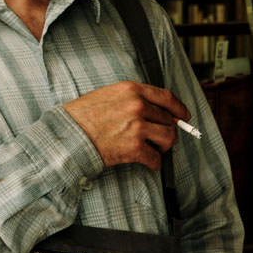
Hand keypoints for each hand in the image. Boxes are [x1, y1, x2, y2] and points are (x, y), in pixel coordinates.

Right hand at [63, 81, 189, 170]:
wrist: (69, 134)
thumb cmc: (83, 116)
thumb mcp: (108, 94)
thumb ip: (132, 98)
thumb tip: (155, 110)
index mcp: (132, 90)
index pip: (166, 97)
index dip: (179, 108)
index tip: (183, 116)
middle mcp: (138, 106)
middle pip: (168, 120)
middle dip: (166, 131)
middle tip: (158, 138)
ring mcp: (138, 127)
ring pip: (168, 138)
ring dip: (163, 146)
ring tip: (153, 149)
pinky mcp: (134, 147)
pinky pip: (156, 158)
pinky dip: (153, 162)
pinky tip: (146, 161)